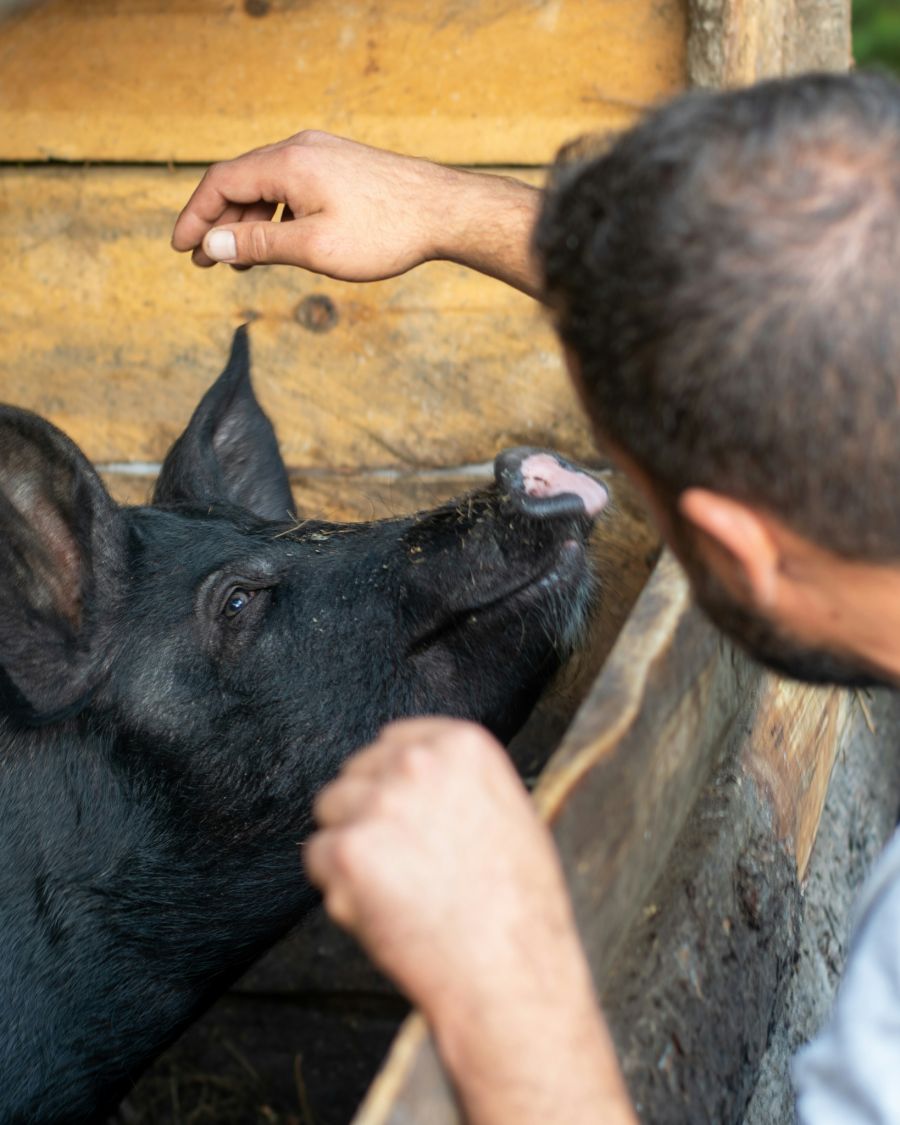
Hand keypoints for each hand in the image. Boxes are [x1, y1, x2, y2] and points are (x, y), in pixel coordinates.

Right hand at [171, 131, 542, 293]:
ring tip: (240, 263)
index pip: (220, 183)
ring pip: (267, 187)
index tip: (181, 249)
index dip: (195, 217)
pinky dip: (276, 216)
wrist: (444, 211)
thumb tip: (213, 246)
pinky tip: (279, 244)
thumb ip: (258, 246)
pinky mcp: (339, 167)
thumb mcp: (313, 247)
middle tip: (205, 263)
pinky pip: (292, 188)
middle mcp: (300, 150)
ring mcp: (321, 155)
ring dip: (248, 224)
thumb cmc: (385, 232)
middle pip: (240, 182)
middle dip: (218, 224)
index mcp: (287, 163)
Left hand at [304, 717, 574, 1016]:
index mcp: (462, 745)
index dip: (391, 782)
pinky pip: (316, 857)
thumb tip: (404, 774)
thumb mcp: (506, 810)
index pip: (394, 740)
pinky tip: (382, 910)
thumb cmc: (516, 905)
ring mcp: (380, 803)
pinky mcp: (347, 850)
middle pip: (356, 773)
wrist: (509, 971)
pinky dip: (336, 887)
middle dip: (367, 813)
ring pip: (330, 810)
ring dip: (349, 847)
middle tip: (405, 865)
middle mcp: (418, 762)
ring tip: (397, 889)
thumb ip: (453, 781)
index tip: (403, 815)